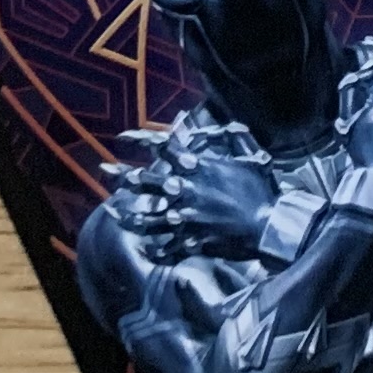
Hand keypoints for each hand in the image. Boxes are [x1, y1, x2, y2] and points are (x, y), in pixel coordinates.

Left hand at [106, 116, 276, 252]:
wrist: (268, 225)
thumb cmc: (262, 189)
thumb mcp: (250, 156)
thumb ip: (233, 139)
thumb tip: (225, 124)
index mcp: (199, 167)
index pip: (163, 148)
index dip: (139, 140)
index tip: (122, 138)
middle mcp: (186, 190)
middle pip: (146, 181)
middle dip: (121, 175)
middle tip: (104, 170)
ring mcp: (185, 218)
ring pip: (147, 216)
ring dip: (127, 212)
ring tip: (112, 209)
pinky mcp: (191, 241)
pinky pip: (165, 247)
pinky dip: (154, 248)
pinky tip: (144, 247)